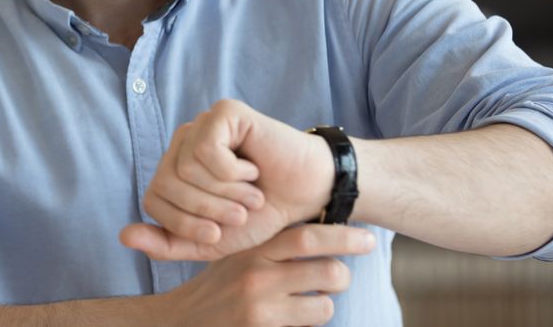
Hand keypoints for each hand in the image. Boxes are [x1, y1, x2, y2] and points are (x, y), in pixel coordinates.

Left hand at [121, 98, 335, 260]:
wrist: (305, 196)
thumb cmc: (260, 216)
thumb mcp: (209, 242)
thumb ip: (167, 244)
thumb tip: (123, 236)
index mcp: (174, 171)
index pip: (153, 200)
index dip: (184, 225)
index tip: (218, 233)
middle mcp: (182, 144)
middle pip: (167, 184)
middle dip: (207, 210)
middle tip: (241, 212)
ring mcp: (201, 125)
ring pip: (186, 169)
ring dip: (226, 192)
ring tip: (251, 193)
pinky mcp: (224, 112)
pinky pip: (207, 150)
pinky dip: (233, 171)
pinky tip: (253, 168)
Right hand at [159, 224, 375, 326]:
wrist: (183, 321)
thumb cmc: (220, 287)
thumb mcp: (241, 257)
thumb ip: (275, 247)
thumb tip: (326, 234)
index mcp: (255, 251)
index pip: (308, 237)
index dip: (344, 236)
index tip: (369, 239)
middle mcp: (259, 278)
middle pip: (328, 271)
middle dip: (342, 276)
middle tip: (336, 279)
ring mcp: (261, 311)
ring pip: (324, 307)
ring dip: (324, 307)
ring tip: (307, 305)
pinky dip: (306, 326)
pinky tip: (290, 321)